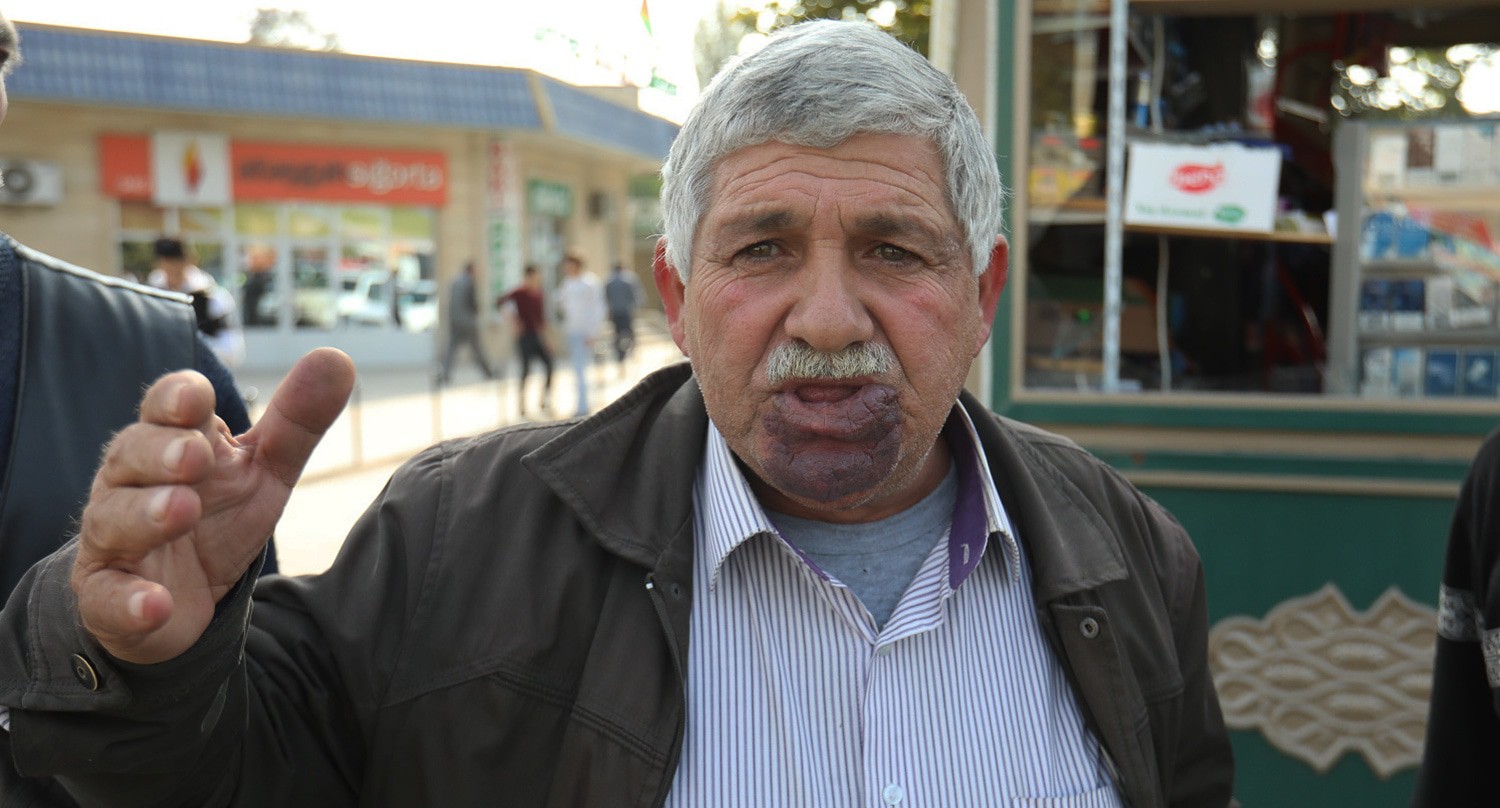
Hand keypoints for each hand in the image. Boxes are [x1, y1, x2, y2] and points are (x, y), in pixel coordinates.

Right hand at [71, 348, 355, 664]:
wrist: (179, 599)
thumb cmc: (217, 516)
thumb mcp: (263, 470)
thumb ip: (296, 421)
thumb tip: (337, 357)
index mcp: (169, 442)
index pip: (165, 408)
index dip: (176, 399)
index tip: (198, 396)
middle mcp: (130, 484)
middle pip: (132, 455)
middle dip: (161, 452)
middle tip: (195, 456)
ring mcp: (113, 540)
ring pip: (114, 518)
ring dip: (146, 513)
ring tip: (181, 510)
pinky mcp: (106, 597)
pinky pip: (108, 598)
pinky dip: (131, 601)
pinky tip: (156, 604)